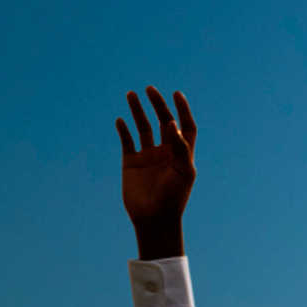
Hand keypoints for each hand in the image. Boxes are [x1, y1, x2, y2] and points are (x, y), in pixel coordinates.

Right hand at [119, 87, 195, 258]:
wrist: (154, 218)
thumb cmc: (174, 197)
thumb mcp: (183, 171)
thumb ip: (179, 147)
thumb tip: (171, 124)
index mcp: (182, 153)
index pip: (185, 126)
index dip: (182, 110)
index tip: (176, 94)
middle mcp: (166, 151)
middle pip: (163, 122)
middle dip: (158, 105)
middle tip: (150, 89)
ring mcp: (148, 156)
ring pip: (143, 127)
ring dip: (137, 111)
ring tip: (131, 94)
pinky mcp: (131, 162)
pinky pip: (127, 141)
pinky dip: (123, 129)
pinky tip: (121, 119)